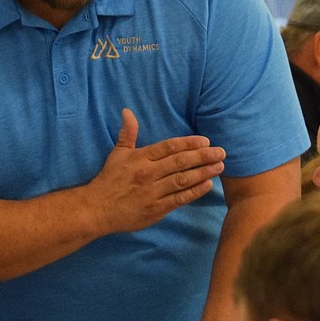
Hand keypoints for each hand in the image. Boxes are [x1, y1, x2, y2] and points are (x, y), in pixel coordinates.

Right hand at [88, 109, 223, 234]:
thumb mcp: (117, 153)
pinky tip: (207, 185)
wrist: (98, 209)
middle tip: (221, 152)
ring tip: (220, 166)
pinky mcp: (156, 209)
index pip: (168, 147)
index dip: (188, 143)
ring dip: (203, 173)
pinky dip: (194, 192)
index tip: (206, 141)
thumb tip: (127, 111)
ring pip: (183, 180)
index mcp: (140, 158)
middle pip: (180, 162)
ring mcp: (153, 192)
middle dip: (203, 156)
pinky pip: (179, 199)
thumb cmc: (109, 179)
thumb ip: (127, 133)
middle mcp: (148, 174)